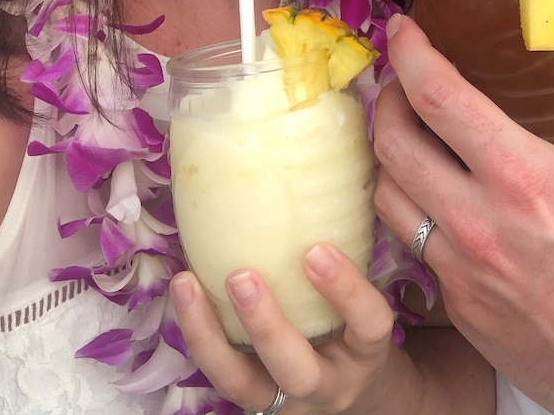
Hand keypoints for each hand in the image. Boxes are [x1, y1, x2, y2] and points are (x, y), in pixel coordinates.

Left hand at [170, 242, 394, 413]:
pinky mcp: (252, 398)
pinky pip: (218, 375)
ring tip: (187, 283)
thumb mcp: (371, 298)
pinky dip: (197, 335)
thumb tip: (343, 163)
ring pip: (242, 385)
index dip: (346, 290)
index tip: (317, 250)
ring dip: (210, 336)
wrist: (356, 390)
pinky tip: (183, 291)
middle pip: (298, 371)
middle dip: (267, 326)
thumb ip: (358, 249)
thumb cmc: (359, 324)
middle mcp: (329, 386)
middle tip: (241, 276)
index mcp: (367, 352)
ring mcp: (286, 401)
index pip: (368, 324)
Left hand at [374, 14, 553, 414]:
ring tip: (412, 142)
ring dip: (390, 160)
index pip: (439, 98)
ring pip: (388, 199)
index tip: (401, 28)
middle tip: (400, 85)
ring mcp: (462, 274)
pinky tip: (442, 204)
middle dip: (385, 100)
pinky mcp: (460, 313)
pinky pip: (416, 251)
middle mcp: (479, 224)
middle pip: (390, 144)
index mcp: (525, 179)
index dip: (409, 52)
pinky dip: (418, 216)